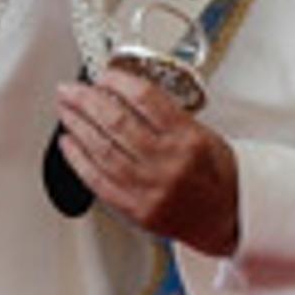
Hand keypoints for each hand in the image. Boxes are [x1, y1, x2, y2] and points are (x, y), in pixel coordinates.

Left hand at [55, 65, 240, 256]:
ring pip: (102, 149)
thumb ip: (167, 116)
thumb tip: (124, 93)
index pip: (146, 99)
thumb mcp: (205, 135)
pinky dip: (78, 160)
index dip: (118, 83)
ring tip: (65, 111)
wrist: (230, 219)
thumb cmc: (217, 176)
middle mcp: (168, 164)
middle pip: (117, 122)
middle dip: (87, 100)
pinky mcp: (136, 210)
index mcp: (189, 139)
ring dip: (77, 126)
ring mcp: (150, 189)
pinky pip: (98, 181)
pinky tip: (68, 143)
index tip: (104, 76)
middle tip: (71, 89)